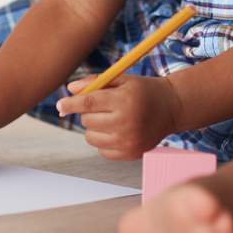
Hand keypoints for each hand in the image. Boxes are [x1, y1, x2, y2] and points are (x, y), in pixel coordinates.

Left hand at [55, 74, 181, 160]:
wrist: (171, 108)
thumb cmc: (142, 90)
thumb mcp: (122, 79)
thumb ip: (95, 82)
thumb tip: (70, 90)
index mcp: (124, 100)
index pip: (89, 103)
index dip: (71, 104)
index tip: (60, 105)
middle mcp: (127, 122)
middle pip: (88, 121)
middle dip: (88, 112)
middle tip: (103, 106)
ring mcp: (129, 141)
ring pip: (91, 137)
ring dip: (94, 127)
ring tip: (109, 118)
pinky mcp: (131, 154)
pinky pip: (102, 151)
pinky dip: (103, 141)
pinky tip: (117, 131)